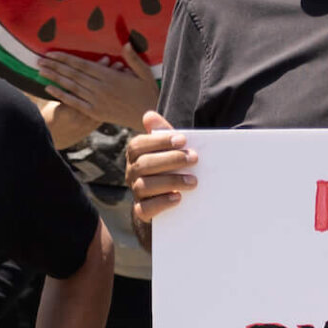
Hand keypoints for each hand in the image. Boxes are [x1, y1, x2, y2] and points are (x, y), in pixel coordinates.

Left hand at [40, 44, 159, 130]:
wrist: (149, 117)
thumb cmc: (149, 93)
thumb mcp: (145, 74)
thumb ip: (134, 59)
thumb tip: (126, 43)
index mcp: (111, 76)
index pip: (83, 65)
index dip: (66, 58)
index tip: (52, 53)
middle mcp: (101, 88)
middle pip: (73, 74)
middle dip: (55, 66)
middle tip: (38, 59)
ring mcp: (97, 101)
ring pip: (71, 86)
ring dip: (54, 78)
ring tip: (40, 70)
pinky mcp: (95, 112)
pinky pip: (75, 102)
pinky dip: (61, 95)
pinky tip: (49, 88)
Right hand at [127, 110, 196, 228]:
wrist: (170, 201)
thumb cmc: (171, 168)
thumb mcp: (171, 150)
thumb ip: (163, 133)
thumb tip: (148, 115)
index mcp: (137, 156)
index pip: (138, 145)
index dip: (158, 141)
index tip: (182, 140)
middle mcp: (133, 173)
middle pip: (143, 164)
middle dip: (170, 160)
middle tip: (194, 158)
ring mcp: (137, 193)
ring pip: (143, 186)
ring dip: (170, 181)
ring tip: (193, 181)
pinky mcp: (143, 212)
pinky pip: (144, 209)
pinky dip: (161, 203)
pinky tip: (177, 198)